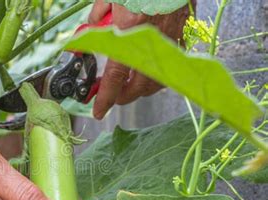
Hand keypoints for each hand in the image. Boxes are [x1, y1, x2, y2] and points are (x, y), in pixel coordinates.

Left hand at [89, 0, 190, 118]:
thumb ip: (97, 18)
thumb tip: (89, 32)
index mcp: (130, 33)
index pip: (115, 77)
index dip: (105, 97)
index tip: (98, 110)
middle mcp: (151, 43)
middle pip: (138, 87)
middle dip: (123, 97)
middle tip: (112, 98)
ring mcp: (169, 42)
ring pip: (158, 81)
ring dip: (141, 89)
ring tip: (128, 87)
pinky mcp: (182, 37)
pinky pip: (170, 67)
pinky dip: (157, 75)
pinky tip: (148, 71)